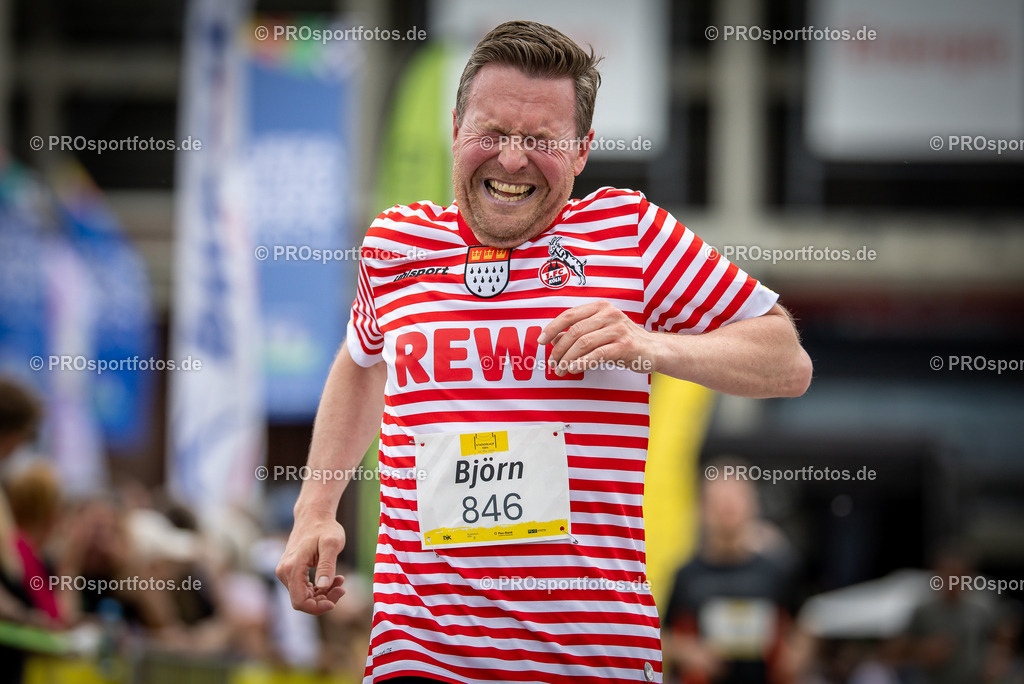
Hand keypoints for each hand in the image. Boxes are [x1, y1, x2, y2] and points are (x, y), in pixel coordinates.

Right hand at [275, 516, 346, 614]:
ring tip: (340, 580)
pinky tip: (333, 579)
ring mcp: (285, 572)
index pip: (300, 601)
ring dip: (322, 594)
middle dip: (323, 600)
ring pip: (303, 596)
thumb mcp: (332, 544)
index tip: (334, 602)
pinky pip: (303, 588)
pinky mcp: (290, 571)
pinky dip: (318, 589)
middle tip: (342, 587)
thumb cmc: (325, 528)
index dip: (317, 608)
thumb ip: (327, 565)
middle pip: (302, 600)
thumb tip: (323, 587)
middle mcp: (284, 571)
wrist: (314, 516)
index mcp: (292, 567)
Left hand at [538, 300, 654, 375]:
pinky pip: (598, 354)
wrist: (653, 350)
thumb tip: (552, 339)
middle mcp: (609, 314)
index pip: (569, 314)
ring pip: (583, 343)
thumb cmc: (623, 341)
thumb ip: (578, 333)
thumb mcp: (599, 332)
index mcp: (600, 307)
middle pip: (574, 331)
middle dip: (559, 349)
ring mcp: (618, 329)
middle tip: (553, 364)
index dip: (552, 328)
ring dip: (568, 359)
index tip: (541, 341)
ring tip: (561, 370)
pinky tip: (574, 369)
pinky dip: (582, 362)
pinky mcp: (625, 345)